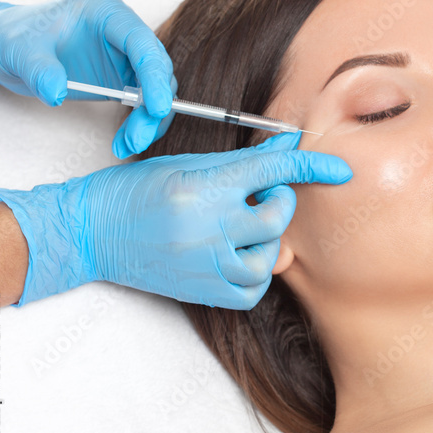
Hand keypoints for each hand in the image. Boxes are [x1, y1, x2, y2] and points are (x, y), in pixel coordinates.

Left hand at [0, 0, 174, 158]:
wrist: (4, 47)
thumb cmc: (12, 38)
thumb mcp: (18, 51)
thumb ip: (39, 70)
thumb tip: (57, 94)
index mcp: (104, 10)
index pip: (141, 42)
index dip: (154, 76)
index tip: (158, 109)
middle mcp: (122, 29)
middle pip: (156, 68)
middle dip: (152, 107)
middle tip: (137, 139)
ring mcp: (125, 53)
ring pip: (156, 87)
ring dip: (148, 120)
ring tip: (128, 145)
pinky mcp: (123, 75)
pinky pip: (144, 100)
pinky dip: (139, 122)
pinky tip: (126, 140)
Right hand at [0, 131, 350, 309]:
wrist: (91, 230)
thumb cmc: (137, 191)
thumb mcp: (189, 164)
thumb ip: (243, 160)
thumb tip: (287, 143)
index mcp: (204, 187)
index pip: (273, 170)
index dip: (312, 165)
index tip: (341, 169)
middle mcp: (207, 226)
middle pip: (276, 217)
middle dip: (280, 202)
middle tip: (261, 196)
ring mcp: (204, 262)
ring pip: (268, 257)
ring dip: (267, 240)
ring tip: (244, 228)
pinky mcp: (200, 289)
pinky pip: (252, 290)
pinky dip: (256, 274)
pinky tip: (242, 256)